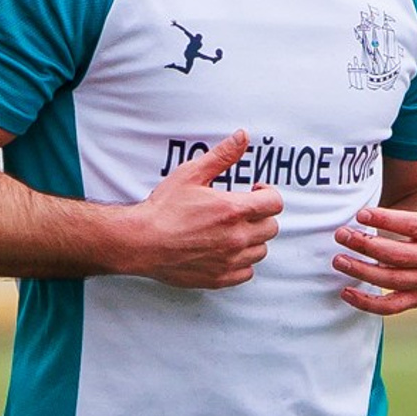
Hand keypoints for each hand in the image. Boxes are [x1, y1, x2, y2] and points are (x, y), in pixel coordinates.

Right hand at [118, 128, 281, 287]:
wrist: (141, 241)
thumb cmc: (163, 209)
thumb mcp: (191, 174)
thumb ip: (222, 155)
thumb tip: (242, 137)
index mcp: (233, 210)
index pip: (275, 203)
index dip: (268, 194)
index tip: (255, 192)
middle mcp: (236, 237)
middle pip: (271, 228)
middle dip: (260, 216)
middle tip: (243, 211)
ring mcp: (229, 260)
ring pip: (260, 251)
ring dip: (253, 239)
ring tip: (234, 231)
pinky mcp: (219, 278)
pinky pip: (247, 272)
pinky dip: (242, 263)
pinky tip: (228, 251)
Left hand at [333, 138, 416, 316]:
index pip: (411, 226)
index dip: (386, 220)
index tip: (361, 213)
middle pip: (396, 254)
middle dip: (365, 245)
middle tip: (340, 234)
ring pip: (390, 280)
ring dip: (361, 272)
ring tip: (338, 259)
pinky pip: (391, 306)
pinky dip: (368, 304)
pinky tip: (346, 292)